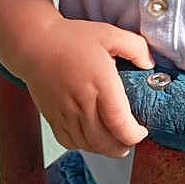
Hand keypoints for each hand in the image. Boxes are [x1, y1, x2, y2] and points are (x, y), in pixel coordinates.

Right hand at [23, 17, 153, 156]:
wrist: (34, 44)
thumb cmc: (72, 38)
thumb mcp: (110, 34)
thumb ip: (136, 48)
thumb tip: (150, 65)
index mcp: (100, 84)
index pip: (119, 123)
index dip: (133, 135)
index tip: (142, 130)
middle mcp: (82, 103)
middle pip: (105, 142)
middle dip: (123, 146)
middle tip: (131, 138)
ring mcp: (65, 113)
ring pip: (88, 146)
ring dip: (105, 149)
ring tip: (115, 140)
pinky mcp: (52, 118)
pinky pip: (69, 142)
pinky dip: (84, 145)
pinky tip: (93, 137)